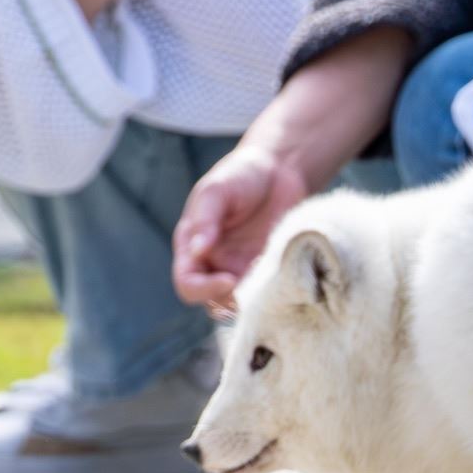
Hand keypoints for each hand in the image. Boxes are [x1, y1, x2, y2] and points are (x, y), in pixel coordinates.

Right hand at [172, 143, 311, 309]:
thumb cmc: (240, 174)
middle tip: (252, 286)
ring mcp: (241, 268)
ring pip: (240, 302)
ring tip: (270, 279)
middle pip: (211, 301)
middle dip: (229, 301)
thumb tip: (197, 251)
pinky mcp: (267, 269)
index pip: (187, 283)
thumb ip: (205, 219)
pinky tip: (285, 272)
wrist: (279, 169)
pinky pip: (266, 291)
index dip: (203, 289)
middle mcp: (214, 263)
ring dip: (252, 300)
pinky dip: (274, 291)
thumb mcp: (215, 190)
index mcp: (191, 246)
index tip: (230, 280)